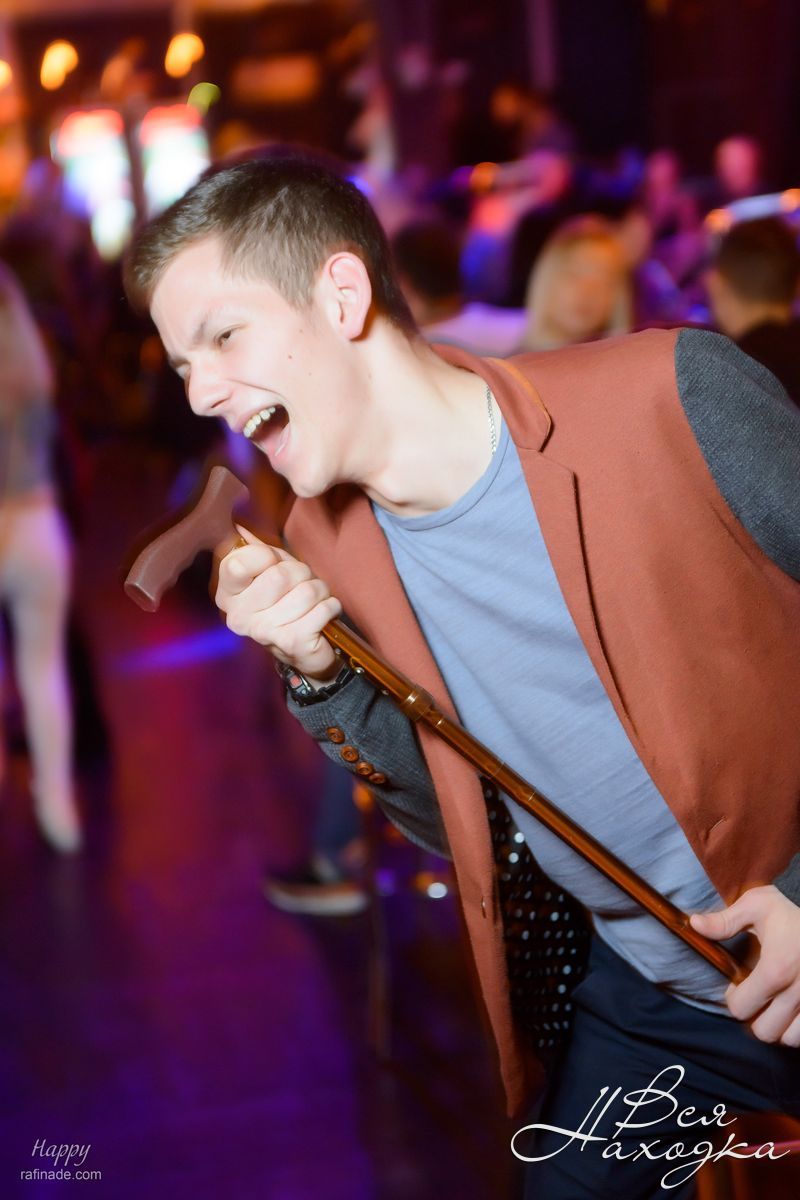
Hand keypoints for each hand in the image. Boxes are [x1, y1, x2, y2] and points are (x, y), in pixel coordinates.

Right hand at [215, 526, 340, 681]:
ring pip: (307, 590)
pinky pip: (324, 608)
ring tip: (312, 603)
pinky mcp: (292, 643)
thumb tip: (240, 528)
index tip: (272, 566)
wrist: (302, 648)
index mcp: (228, 594)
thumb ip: (256, 550)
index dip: (266, 556)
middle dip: (302, 574)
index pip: (238, 562)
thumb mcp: (268, 572)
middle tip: (300, 588)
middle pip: (282, 574)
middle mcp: (239, 615)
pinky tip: (322, 617)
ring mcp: (263, 632)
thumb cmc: (286, 603)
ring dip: (320, 592)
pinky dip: (331, 607)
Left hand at [690, 885, 799, 1045]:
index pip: (741, 1008)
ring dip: (779, 1026)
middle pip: (765, 1031)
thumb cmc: (789, 907)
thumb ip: (724, 921)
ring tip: (775, 1004)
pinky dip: (796, 1027)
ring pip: (789, 1038)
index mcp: (775, 969)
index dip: (733, 998)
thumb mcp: (756, 905)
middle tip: (755, 997)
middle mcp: (797, 992)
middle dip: (754, 1016)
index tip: (737, 984)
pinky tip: (792, 1008)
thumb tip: (694, 924)